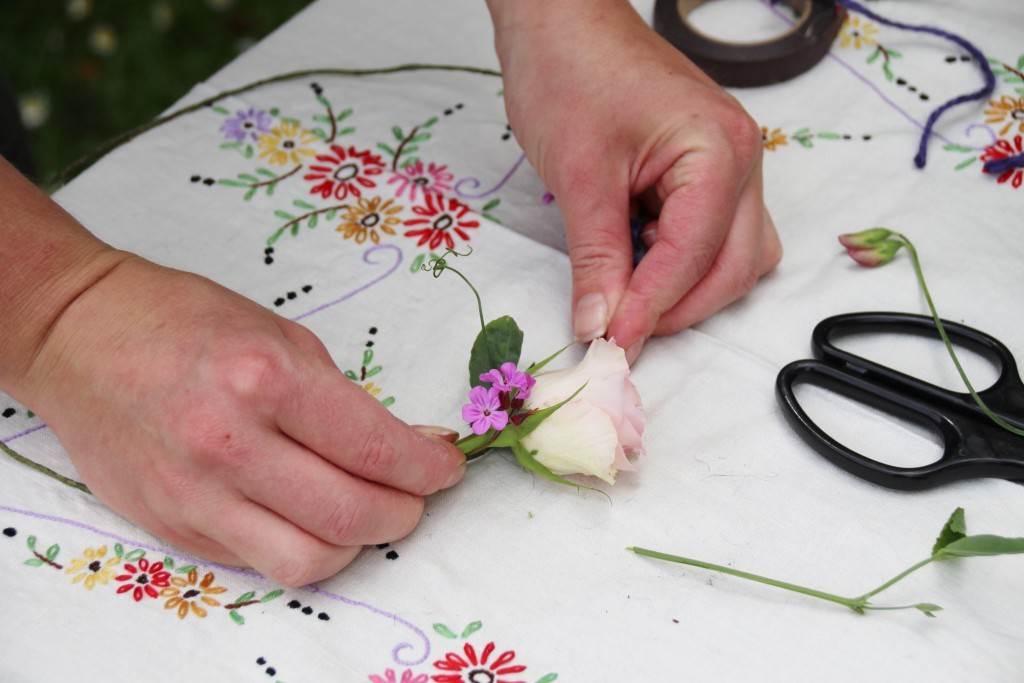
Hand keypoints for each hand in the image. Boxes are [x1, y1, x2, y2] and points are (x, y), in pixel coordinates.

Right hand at [20, 255, 463, 585]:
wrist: (81, 336)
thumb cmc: (186, 321)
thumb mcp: (281, 335)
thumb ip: (347, 400)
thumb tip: (413, 447)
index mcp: (265, 379)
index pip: (376, 451)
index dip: (430, 468)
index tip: (446, 466)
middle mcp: (229, 444)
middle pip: (353, 517)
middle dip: (407, 511)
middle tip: (416, 494)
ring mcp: (195, 495)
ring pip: (310, 560)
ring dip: (358, 544)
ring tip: (366, 511)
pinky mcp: (173, 526)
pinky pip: (260, 561)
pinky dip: (302, 546)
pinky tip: (310, 515)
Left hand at [489, 0, 781, 360]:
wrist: (560, 22)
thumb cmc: (569, 75)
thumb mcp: (579, 177)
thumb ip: (597, 259)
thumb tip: (600, 326)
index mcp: (719, 152)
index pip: (696, 255)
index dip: (652, 307)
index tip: (612, 343)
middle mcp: (741, 161)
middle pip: (735, 267)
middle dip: (678, 307)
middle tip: (620, 330)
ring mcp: (729, 165)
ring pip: (733, 257)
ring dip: (686, 288)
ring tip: (627, 293)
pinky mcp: (707, 171)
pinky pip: (711, 235)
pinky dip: (679, 261)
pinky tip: (635, 261)